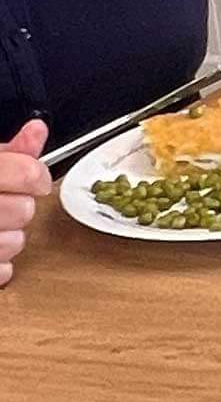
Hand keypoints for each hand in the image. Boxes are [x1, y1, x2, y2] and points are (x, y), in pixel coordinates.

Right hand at [0, 121, 52, 287]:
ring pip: (15, 242)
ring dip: (9, 235)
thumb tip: (36, 130)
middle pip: (24, 209)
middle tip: (3, 201)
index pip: (24, 173)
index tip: (35, 179)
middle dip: (20, 205)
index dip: (36, 175)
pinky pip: (2, 270)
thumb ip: (6, 152)